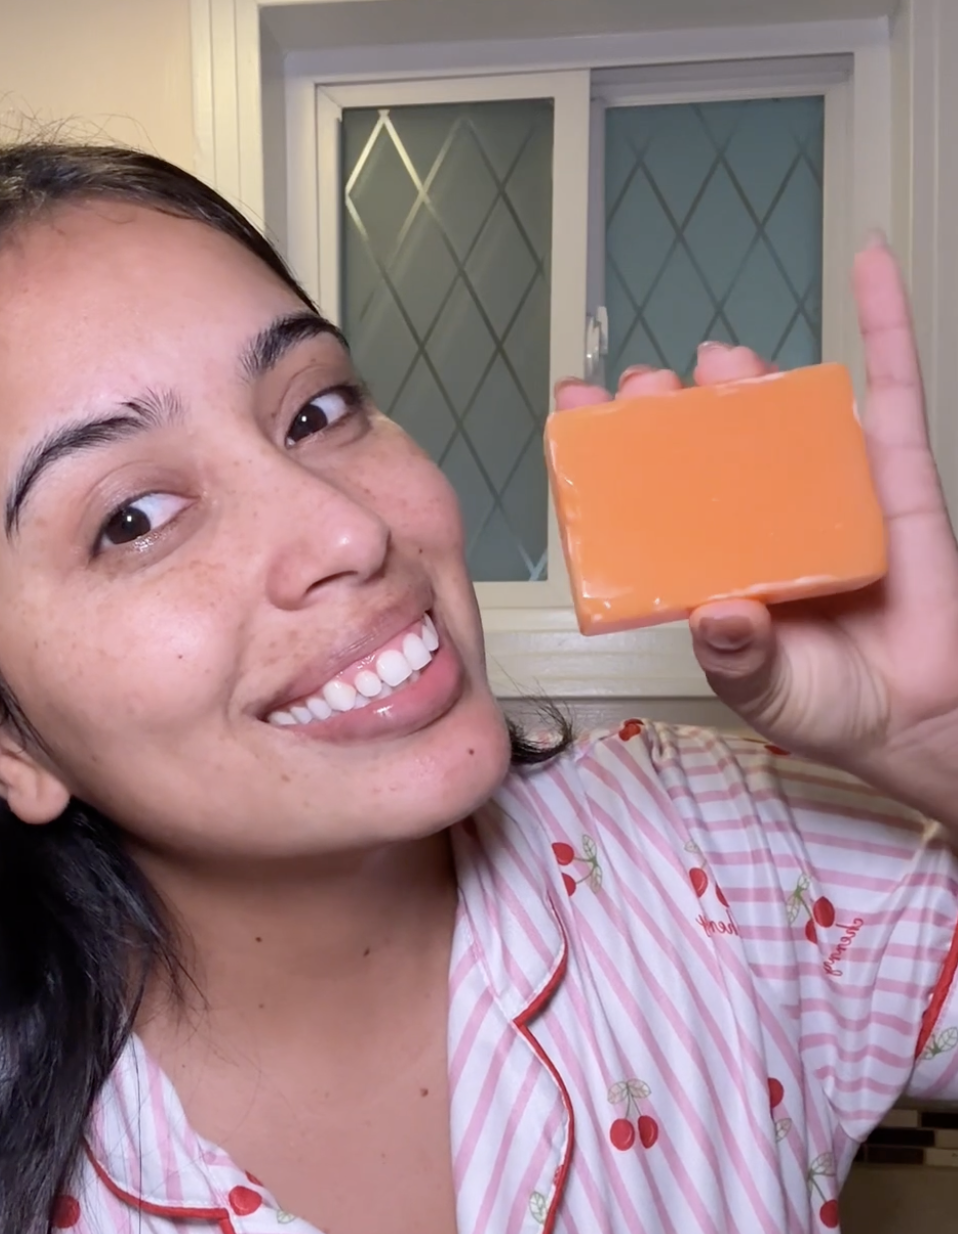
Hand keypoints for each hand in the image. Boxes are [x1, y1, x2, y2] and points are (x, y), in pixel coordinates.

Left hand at [555, 239, 957, 822]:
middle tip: (649, 389)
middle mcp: (755, 517)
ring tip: (722, 360)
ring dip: (746, 375)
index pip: (646, 494)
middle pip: (704, 441)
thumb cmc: (824, 701)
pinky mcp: (890, 474)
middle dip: (669, 408)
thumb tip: (721, 613)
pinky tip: (871, 262)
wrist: (913, 715)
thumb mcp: (761, 688)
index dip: (610, 449)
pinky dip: (884, 320)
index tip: (576, 406)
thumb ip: (738, 656)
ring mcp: (820, 489)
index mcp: (707, 559)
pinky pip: (892, 391)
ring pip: (780, 412)